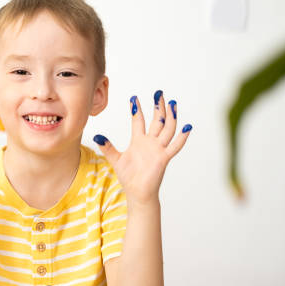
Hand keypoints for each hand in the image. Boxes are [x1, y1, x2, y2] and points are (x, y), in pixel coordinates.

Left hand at [93, 90, 191, 205]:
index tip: (134, 98)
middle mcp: (150, 142)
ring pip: (167, 129)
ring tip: (172, 103)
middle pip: (157, 120)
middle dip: (158, 107)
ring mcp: (158, 149)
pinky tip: (187, 127)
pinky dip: (182, 137)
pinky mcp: (164, 158)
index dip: (136, 109)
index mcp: (139, 141)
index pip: (138, 121)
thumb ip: (108, 147)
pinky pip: (175, 146)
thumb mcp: (115, 159)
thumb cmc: (128, 177)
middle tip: (159, 93)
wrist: (137, 192)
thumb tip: (97, 136)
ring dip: (170, 116)